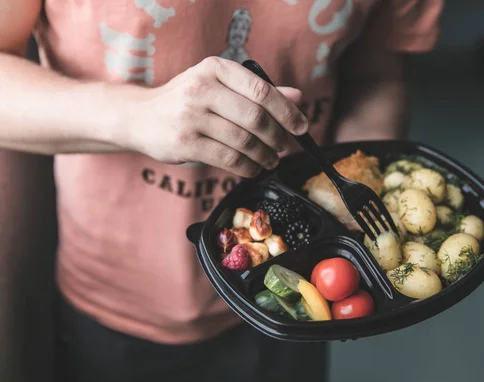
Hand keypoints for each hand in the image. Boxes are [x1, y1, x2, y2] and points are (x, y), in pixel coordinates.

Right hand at [122, 57, 307, 176]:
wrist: (139, 117)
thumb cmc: (187, 101)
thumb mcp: (219, 86)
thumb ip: (257, 90)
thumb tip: (297, 96)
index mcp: (215, 68)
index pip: (262, 90)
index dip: (287, 112)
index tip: (301, 126)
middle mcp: (202, 88)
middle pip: (256, 117)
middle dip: (279, 137)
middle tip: (286, 147)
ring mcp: (191, 116)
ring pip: (244, 141)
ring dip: (265, 155)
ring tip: (272, 160)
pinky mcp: (185, 143)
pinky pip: (228, 159)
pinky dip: (248, 167)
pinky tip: (254, 168)